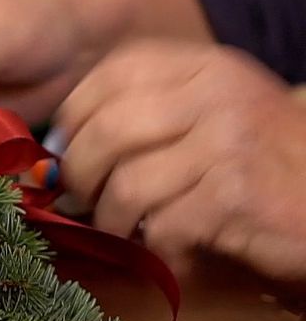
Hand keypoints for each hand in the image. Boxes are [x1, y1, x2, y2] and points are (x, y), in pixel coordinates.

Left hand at [56, 40, 305, 281]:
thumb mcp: (211, 119)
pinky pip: (162, 225)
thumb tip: (56, 148)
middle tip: (80, 203)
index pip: (110, 74)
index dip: (73, 118)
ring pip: (127, 185)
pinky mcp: (236, 193)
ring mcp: (229, 140)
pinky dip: (158, 250)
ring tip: (126, 233)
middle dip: (80, 177)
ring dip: (114, 220)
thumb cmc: (265, 167)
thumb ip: (146, 116)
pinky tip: (173, 255)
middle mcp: (217, 92)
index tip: (65, 152)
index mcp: (205, 65)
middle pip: (106, 131)